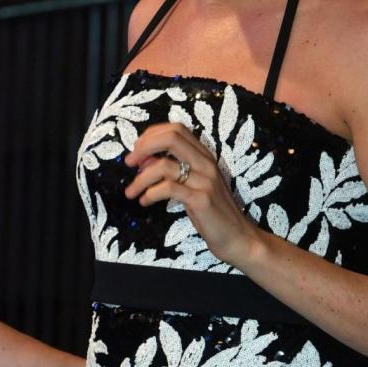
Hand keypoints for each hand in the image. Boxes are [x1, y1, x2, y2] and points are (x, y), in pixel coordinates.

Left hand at [123, 123, 260, 267]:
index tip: (137, 150)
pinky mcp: (201, 200)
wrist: (238, 237)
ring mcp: (205, 181)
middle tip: (129, 163)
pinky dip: (150, 194)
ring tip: (131, 192)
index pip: (176, 129)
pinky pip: (168, 189)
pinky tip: (145, 202)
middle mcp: (206, 163)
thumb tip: (144, 162)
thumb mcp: (194, 186)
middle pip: (171, 138)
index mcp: (205, 156)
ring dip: (140, 178)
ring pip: (164, 166)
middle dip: (143, 147)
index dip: (152, 135)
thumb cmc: (213, 212)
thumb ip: (173, 170)